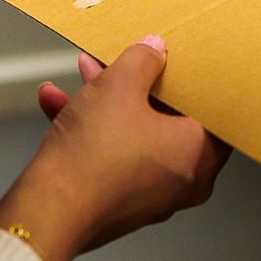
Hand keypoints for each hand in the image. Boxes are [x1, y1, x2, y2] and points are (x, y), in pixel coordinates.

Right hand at [0, 36, 230, 260]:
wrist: (48, 211)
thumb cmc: (96, 153)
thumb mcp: (120, 86)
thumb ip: (143, 60)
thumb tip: (155, 49)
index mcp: (200, 153)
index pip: (212, 110)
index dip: (192, 81)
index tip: (178, 62)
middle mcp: (184, 180)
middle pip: (167, 119)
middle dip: (137, 85)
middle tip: (123, 62)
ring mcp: (150, 195)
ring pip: (133, 135)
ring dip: (105, 103)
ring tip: (84, 73)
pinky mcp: (117, 202)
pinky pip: (111, 158)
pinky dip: (89, 131)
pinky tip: (54, 101)